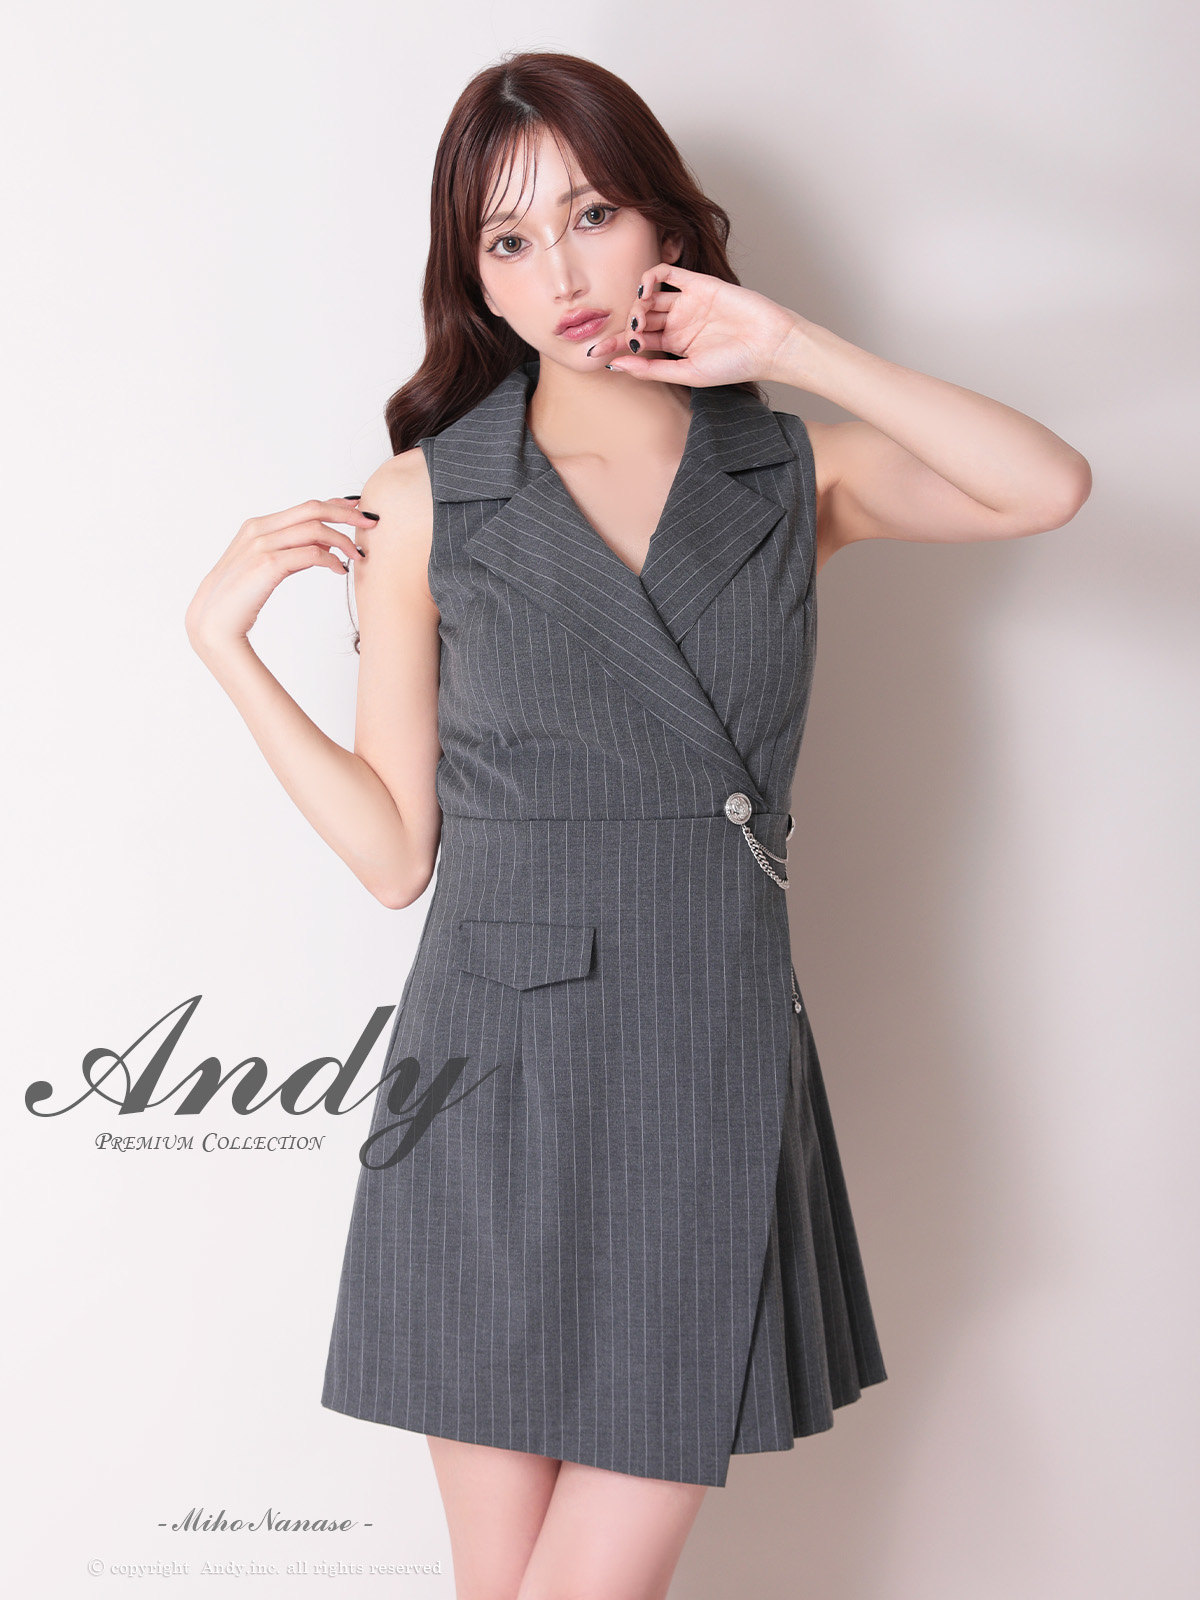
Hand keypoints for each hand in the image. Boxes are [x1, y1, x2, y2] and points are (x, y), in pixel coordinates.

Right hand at [184, 496, 372, 657]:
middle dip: (347, 513)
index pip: (306, 506)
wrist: (214, 621)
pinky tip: (340, 569)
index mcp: (257, 526)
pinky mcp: (268, 564)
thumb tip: (321, 548)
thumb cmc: (238, 597)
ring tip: (357, 554)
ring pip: (315, 529)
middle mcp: (259, 529)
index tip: (359, 510)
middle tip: (371, 522)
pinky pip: (311, 553)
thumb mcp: (264, 567)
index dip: (336, 506)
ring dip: (343, 540)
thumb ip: (288, 552)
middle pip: (313, 509)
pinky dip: (332, 559)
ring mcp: (262, 544)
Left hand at [585, 261, 801, 386]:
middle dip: (625, 325)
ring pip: (649, 296)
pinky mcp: (698, 283)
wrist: (770, 343)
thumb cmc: (735, 365)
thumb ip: (652, 370)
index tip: (596, 352)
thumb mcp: (688, 373)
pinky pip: (666, 272)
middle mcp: (678, 323)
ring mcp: (687, 302)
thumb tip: (615, 367)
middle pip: (640, 319)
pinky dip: (650, 277)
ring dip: (637, 304)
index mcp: (675, 347)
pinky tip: (646, 289)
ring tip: (640, 316)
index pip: (638, 343)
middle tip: (625, 334)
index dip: (616, 346)